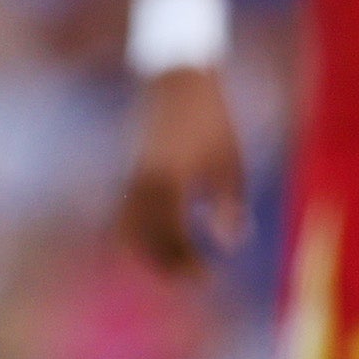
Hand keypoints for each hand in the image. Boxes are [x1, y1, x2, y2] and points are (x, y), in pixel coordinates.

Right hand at [118, 66, 246, 273]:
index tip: (205, 277)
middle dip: (165, 263)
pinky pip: (127, 212)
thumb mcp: (230, 162)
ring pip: (129, 227)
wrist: (178, 81)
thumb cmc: (211, 119)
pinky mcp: (132, 172)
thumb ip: (230, 204)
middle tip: (192, 278)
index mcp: (171, 181)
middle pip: (145, 238)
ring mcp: (133, 177)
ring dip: (149, 250)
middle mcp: (145, 183)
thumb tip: (231, 243)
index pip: (171, 235)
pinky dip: (141, 232)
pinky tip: (164, 238)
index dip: (186, 261)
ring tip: (175, 263)